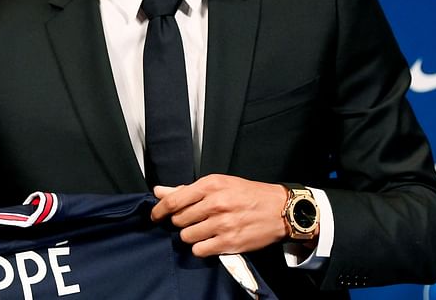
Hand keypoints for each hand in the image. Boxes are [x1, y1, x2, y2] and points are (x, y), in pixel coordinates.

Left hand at [150, 174, 289, 255]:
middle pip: (179, 220)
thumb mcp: (218, 184)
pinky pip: (199, 250)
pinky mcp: (229, 242)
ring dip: (190, 235)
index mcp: (210, 186)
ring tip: (202, 230)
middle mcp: (215, 204)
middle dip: (180, 222)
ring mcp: (222, 224)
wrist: (279, 209)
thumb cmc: (248, 194)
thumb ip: (186, 189)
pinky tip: (208, 240)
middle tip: (191, 220)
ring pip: (187, 236)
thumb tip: (159, 192)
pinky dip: (200, 247)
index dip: (159, 210)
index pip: (173, 201)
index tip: (156, 216)